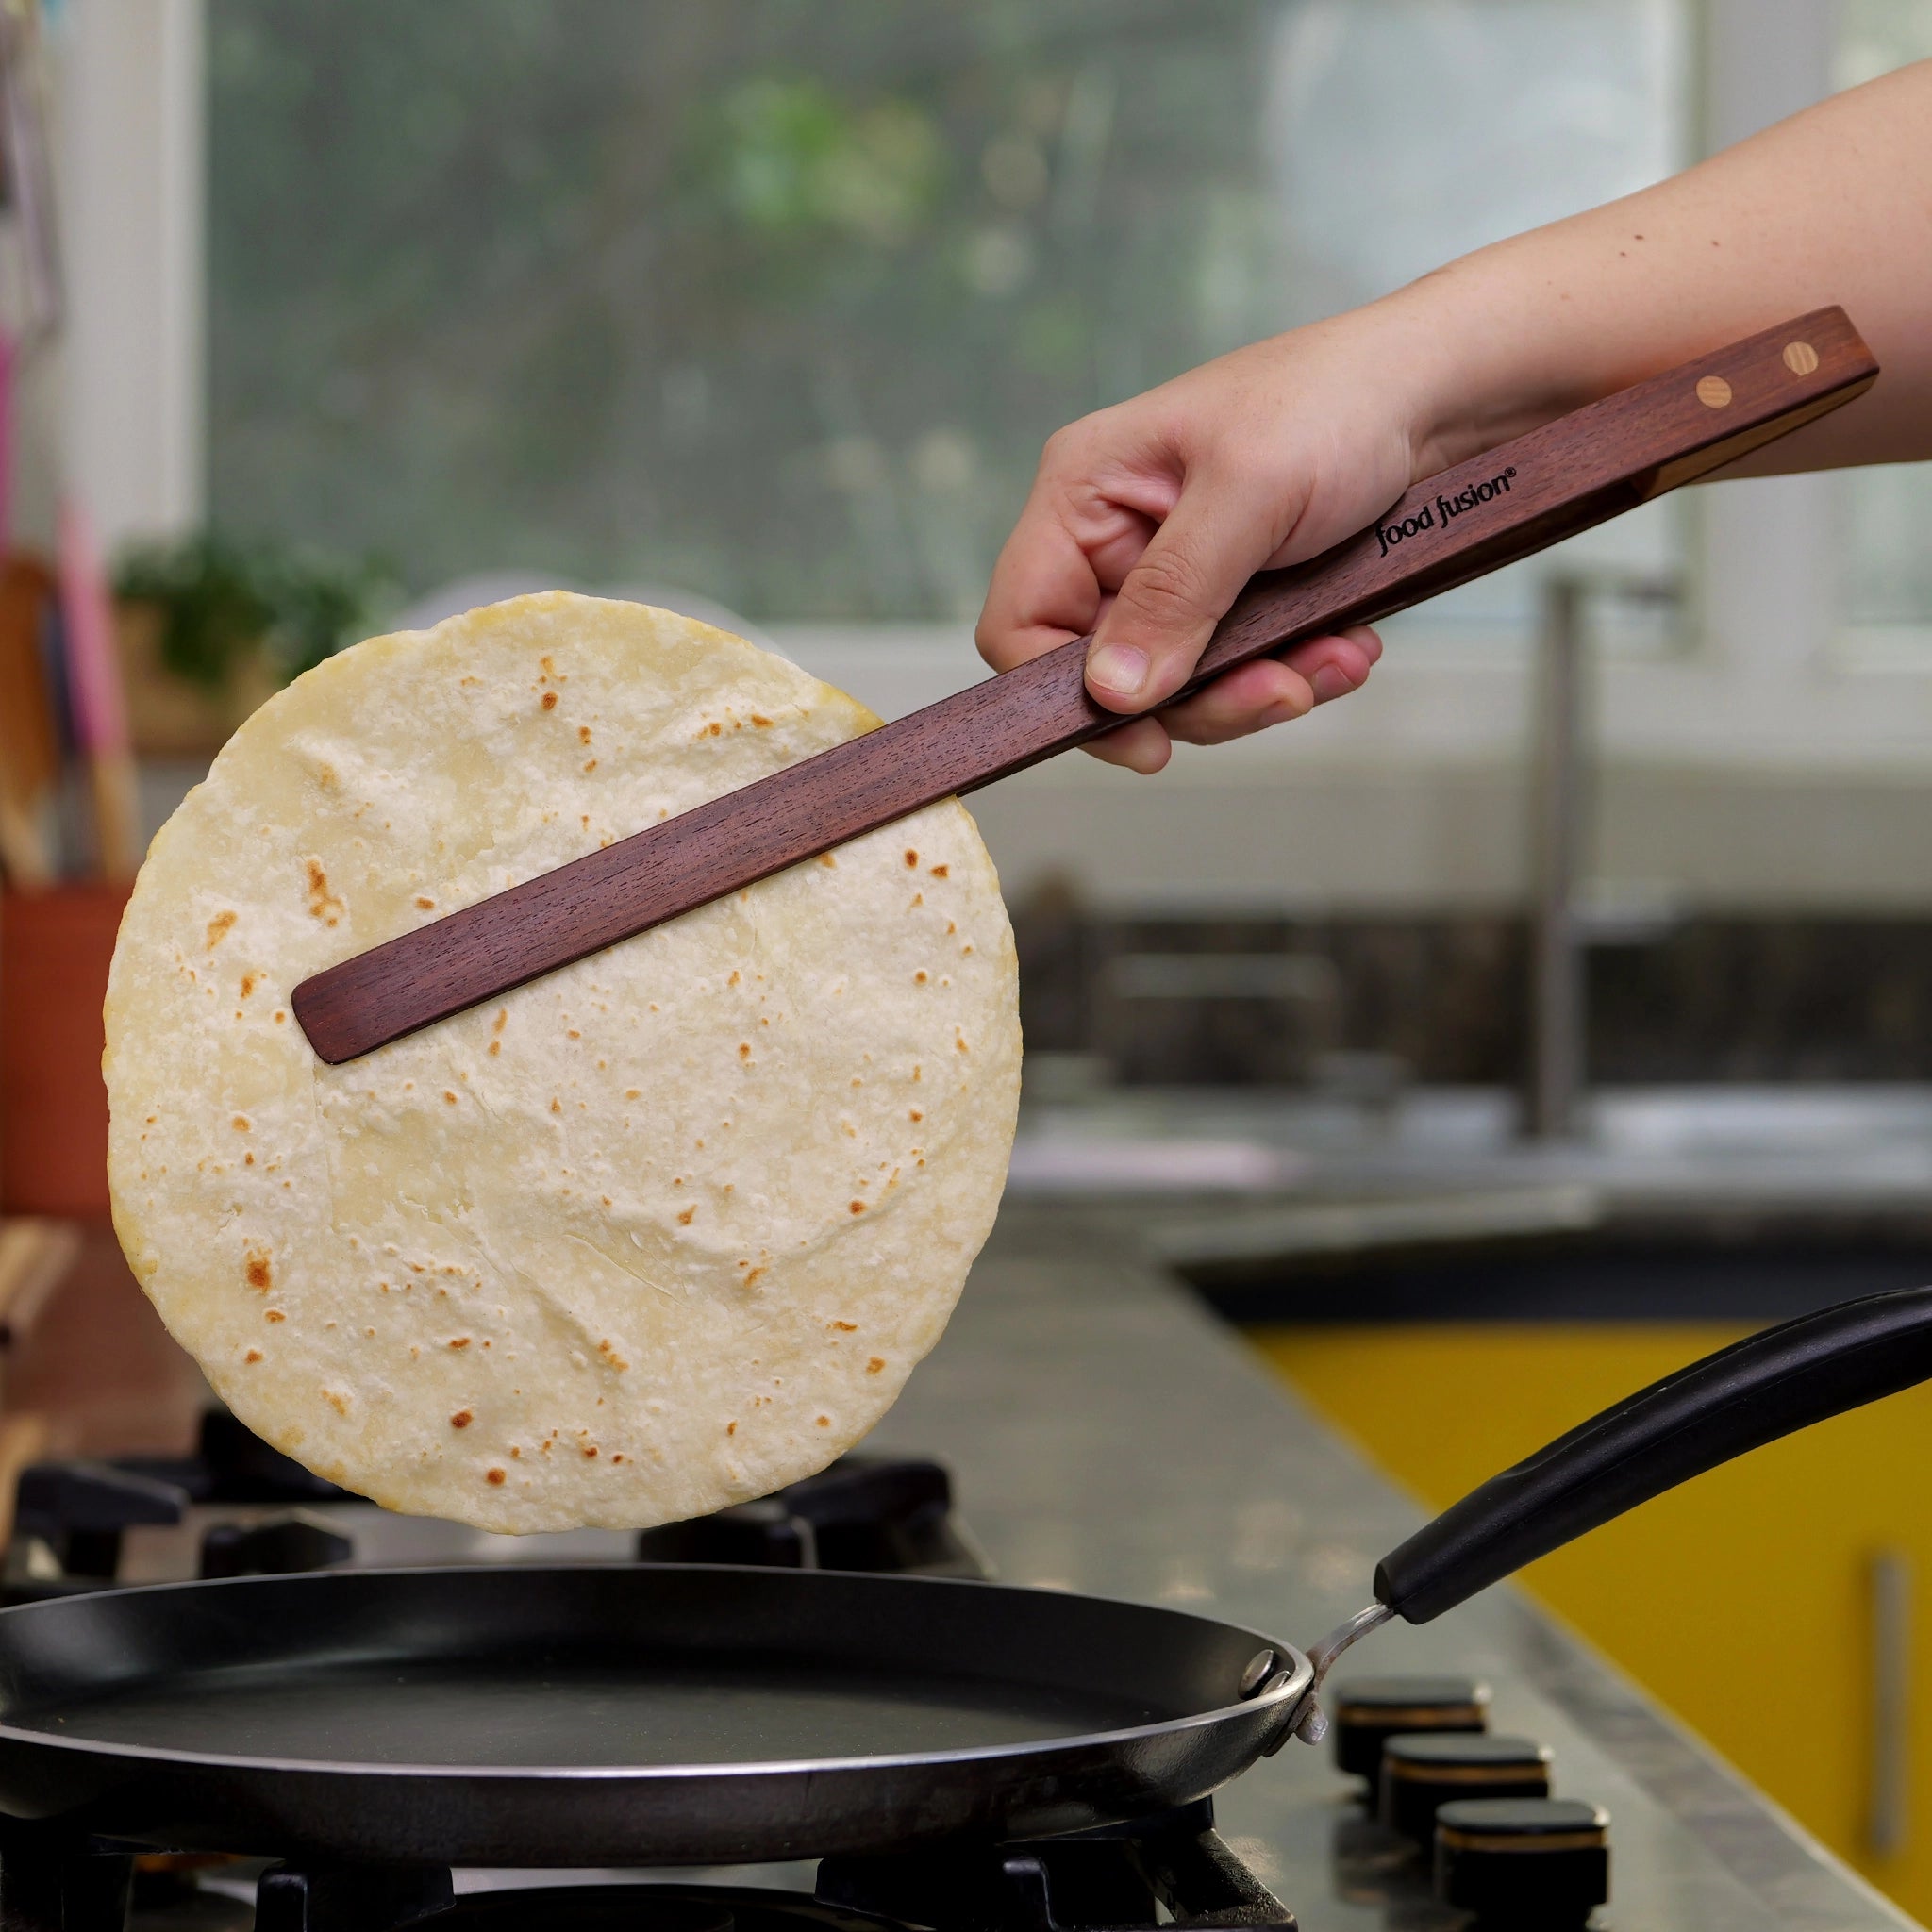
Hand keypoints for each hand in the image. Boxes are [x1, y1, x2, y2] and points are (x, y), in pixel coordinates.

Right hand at [977, 308, 1444, 772]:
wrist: (1436, 394)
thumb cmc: (1335, 403)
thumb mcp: (1249, 493)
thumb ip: (1173, 595)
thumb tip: (1112, 691)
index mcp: (1082, 492)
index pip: (1020, 623)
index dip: (1065, 693)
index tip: (1146, 739)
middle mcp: (1113, 539)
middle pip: (1105, 675)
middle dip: (1197, 699)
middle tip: (1280, 693)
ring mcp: (1171, 573)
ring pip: (1175, 688)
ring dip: (1259, 691)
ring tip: (1335, 658)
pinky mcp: (1228, 599)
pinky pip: (1233, 673)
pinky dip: (1291, 673)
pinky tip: (1344, 647)